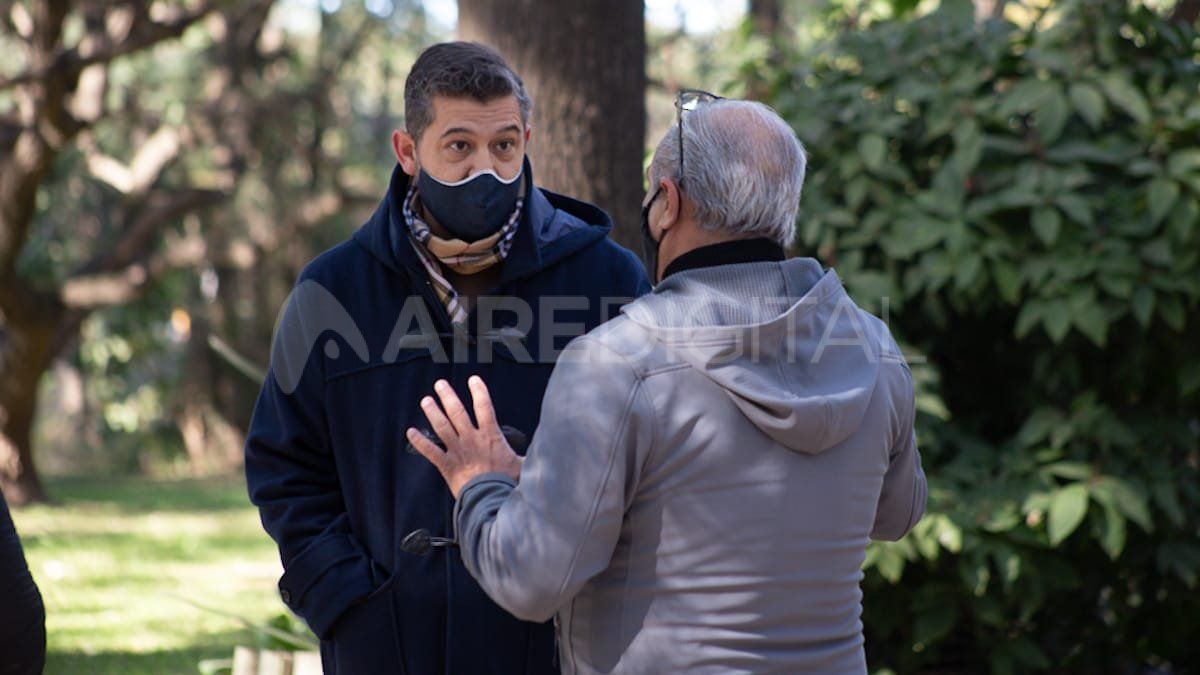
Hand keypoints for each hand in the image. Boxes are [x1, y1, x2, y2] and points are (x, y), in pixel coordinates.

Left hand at [407, 376, 522, 498]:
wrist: (490, 499)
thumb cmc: (507, 483)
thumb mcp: (524, 466)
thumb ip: (530, 456)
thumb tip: (545, 451)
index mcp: (490, 436)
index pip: (484, 406)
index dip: (479, 391)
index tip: (473, 379)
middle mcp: (471, 439)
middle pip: (457, 412)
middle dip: (448, 396)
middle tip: (440, 384)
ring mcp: (457, 451)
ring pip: (441, 427)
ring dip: (432, 412)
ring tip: (425, 401)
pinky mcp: (447, 465)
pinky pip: (430, 451)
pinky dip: (419, 441)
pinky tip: (410, 432)